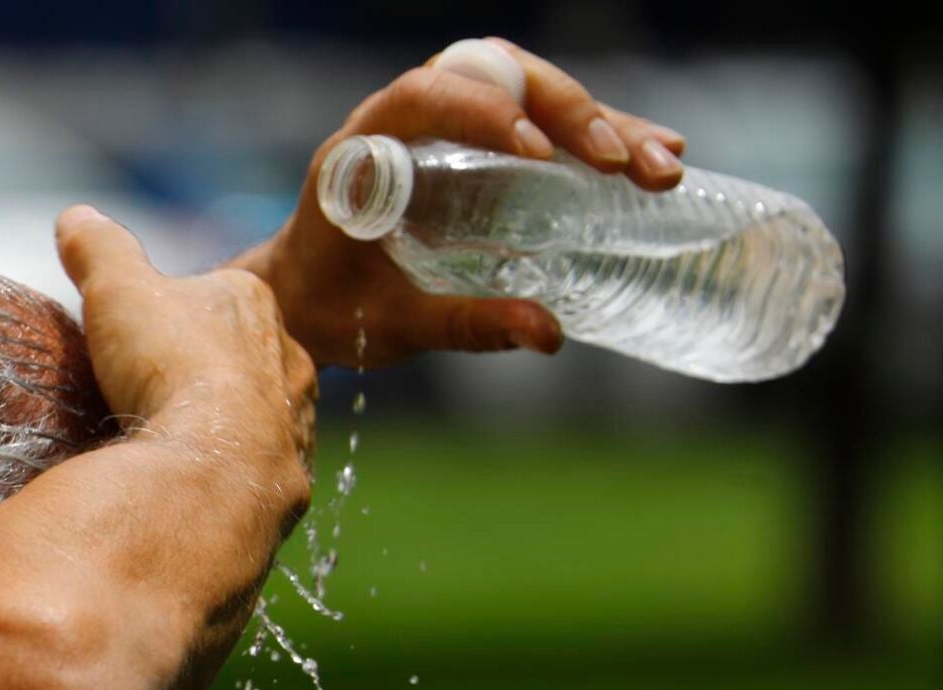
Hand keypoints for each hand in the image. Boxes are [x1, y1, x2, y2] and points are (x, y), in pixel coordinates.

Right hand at [56, 204, 316, 475]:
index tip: (142, 334)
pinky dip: (232, 472)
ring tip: (177, 442)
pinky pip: (261, 469)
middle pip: (241, 355)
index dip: (176, 311)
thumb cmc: (171, 365)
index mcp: (253, 301)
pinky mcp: (293, 479)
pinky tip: (199, 480)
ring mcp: (297, 422)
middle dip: (206, 369)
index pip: (215, 295)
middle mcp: (289, 357)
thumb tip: (75, 217)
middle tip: (156, 392)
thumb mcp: (118, 288)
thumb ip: (98, 248)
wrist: (216, 465)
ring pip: (259, 413)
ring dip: (225, 423)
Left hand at [239, 37, 688, 365]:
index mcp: (362, 146)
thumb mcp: (392, 324)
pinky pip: (543, 125)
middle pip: (499, 79)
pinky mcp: (481, 150)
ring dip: (602, 124)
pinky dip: (596, 141)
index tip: (536, 153)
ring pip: (532, 95)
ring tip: (663, 166)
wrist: (301, 305)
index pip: (426, 95)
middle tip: (627, 164)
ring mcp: (450, 128)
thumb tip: (550, 334)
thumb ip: (464, 324)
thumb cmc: (331, 309)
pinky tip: (649, 162)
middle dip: (572, 114)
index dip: (484, 112)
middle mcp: (408, 119)